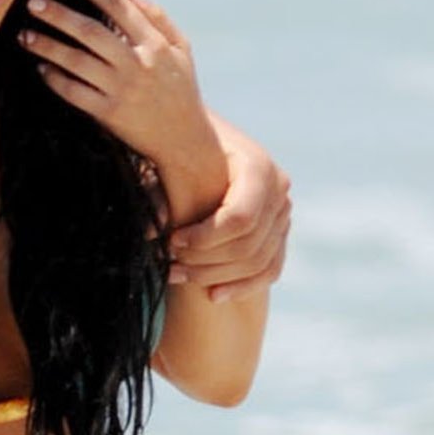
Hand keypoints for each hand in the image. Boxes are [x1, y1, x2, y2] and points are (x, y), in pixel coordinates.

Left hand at [19, 0, 218, 183]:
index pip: (119, 8)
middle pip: (91, 32)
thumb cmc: (181, 89)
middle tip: (33, 2)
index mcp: (155, 45)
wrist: (182, 138)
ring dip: (48, 46)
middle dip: (59, 15)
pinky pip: (74, 92)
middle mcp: (136, 64)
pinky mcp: (108, 113)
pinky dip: (55, 79)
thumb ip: (158, 19)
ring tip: (25, 35)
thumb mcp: (182, 50)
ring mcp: (121, 90)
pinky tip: (41, 67)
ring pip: (76, 62)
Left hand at [169, 122, 290, 299]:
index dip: (205, 239)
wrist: (197, 139)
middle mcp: (278, 189)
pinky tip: (212, 295)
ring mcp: (282, 212)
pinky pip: (269, 268)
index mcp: (257, 166)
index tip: (171, 242)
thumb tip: (151, 230)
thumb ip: (162, 190)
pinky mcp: (278, 231)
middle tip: (169, 266)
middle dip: (206, 261)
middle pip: (249, 244)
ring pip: (259, 261)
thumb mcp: (170, 158)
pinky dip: (242, 286)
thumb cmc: (179, 145)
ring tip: (177, 277)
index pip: (240, 219)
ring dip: (216, 276)